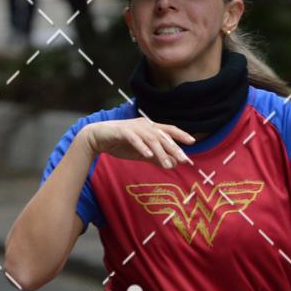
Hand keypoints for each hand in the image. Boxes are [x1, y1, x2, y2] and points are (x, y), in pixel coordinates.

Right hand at [81, 118, 195, 168]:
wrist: (98, 138)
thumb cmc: (121, 144)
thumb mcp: (143, 153)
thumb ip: (157, 158)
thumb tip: (174, 164)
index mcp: (150, 128)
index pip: (169, 131)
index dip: (181, 135)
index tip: (193, 142)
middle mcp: (144, 125)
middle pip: (163, 136)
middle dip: (174, 148)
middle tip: (184, 160)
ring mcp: (133, 128)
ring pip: (151, 139)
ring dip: (161, 152)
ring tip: (168, 165)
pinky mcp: (122, 132)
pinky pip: (134, 139)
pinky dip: (142, 147)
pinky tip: (148, 155)